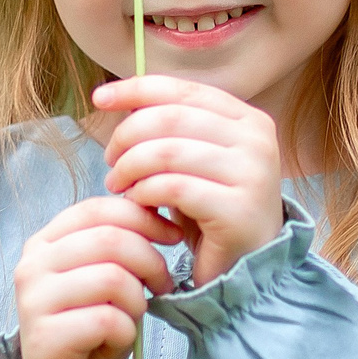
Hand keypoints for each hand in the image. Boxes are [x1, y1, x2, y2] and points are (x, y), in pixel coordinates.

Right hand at [5, 197, 181, 358]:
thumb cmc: (95, 333)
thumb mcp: (109, 278)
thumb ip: (120, 243)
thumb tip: (158, 205)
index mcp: (44, 244)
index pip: (97, 209)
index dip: (143, 216)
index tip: (174, 235)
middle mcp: (31, 267)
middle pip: (110, 240)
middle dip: (151, 261)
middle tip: (165, 286)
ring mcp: (33, 303)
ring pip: (113, 278)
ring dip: (139, 300)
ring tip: (134, 317)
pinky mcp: (44, 340)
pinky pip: (108, 320)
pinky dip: (127, 331)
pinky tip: (117, 341)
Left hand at [94, 75, 286, 288]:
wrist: (242, 269)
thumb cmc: (208, 210)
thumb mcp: (191, 160)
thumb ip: (169, 127)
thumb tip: (116, 96)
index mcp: (248, 120)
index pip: (183, 90)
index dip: (136, 89)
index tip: (100, 98)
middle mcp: (258, 141)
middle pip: (169, 118)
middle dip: (127, 137)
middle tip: (110, 163)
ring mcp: (253, 175)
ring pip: (167, 152)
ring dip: (130, 168)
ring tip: (118, 186)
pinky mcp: (239, 210)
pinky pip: (173, 188)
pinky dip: (145, 193)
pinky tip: (138, 204)